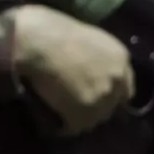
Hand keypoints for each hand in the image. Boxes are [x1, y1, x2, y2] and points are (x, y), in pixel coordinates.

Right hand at [8, 4, 134, 136]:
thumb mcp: (76, 33)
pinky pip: (72, 126)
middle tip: (70, 99)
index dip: (105, 86)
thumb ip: (88, 53)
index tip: (89, 88)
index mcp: (118, 54)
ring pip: (93, 117)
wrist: (28, 40)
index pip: (124, 83)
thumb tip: (79, 66)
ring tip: (55, 110)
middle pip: (111, 102)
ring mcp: (103, 97)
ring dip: (76, 115)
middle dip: (93, 102)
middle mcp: (117, 77)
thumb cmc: (42, 26)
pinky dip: (60, 125)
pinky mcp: (83, 113)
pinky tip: (47, 120)